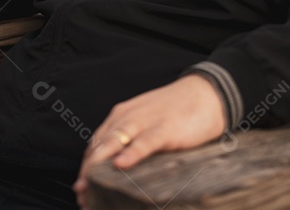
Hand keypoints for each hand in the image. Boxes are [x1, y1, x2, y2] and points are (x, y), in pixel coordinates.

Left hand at [74, 74, 225, 207]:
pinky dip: (131, 154)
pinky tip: (121, 165)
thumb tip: (116, 171)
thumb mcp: (146, 124)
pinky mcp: (165, 128)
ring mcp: (145, 122)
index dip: (85, 169)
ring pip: (114, 144)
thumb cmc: (178, 112)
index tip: (81, 189)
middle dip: (87, 173)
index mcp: (121, 117)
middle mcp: (127, 118)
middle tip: (82, 196)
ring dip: (99, 168)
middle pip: (99, 148)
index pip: (94, 145)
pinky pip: (144, 142)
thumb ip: (130, 143)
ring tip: (91, 188)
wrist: (207, 92)